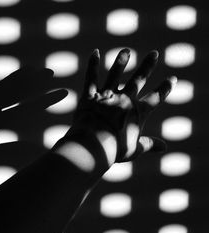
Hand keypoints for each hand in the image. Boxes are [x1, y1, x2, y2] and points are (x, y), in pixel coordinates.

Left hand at [56, 48, 174, 167]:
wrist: (93, 145)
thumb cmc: (114, 150)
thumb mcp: (135, 149)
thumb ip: (149, 145)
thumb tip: (164, 147)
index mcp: (138, 113)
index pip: (156, 98)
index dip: (165, 88)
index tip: (172, 79)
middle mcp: (124, 100)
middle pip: (139, 79)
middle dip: (147, 66)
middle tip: (154, 53)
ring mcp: (107, 96)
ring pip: (115, 74)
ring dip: (121, 61)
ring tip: (126, 51)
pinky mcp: (90, 96)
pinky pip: (91, 78)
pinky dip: (93, 65)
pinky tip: (95, 53)